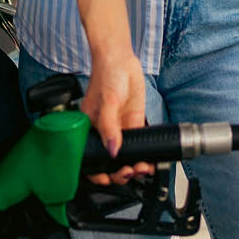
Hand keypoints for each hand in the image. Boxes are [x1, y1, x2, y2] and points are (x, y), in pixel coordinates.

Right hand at [81, 45, 152, 185]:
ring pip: (125, 156)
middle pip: (110, 161)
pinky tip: (149, 160)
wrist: (122, 60)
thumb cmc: (107, 75)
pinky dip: (143, 155)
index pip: (92, 158)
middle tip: (130, 172)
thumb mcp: (108, 101)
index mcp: (89, 130)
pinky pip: (137, 143)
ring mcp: (119, 129)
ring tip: (142, 168)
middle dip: (119, 173)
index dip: (101, 173)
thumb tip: (112, 150)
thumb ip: (109, 126)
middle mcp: (104, 132)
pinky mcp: (133, 123)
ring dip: (133, 167)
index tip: (111, 178)